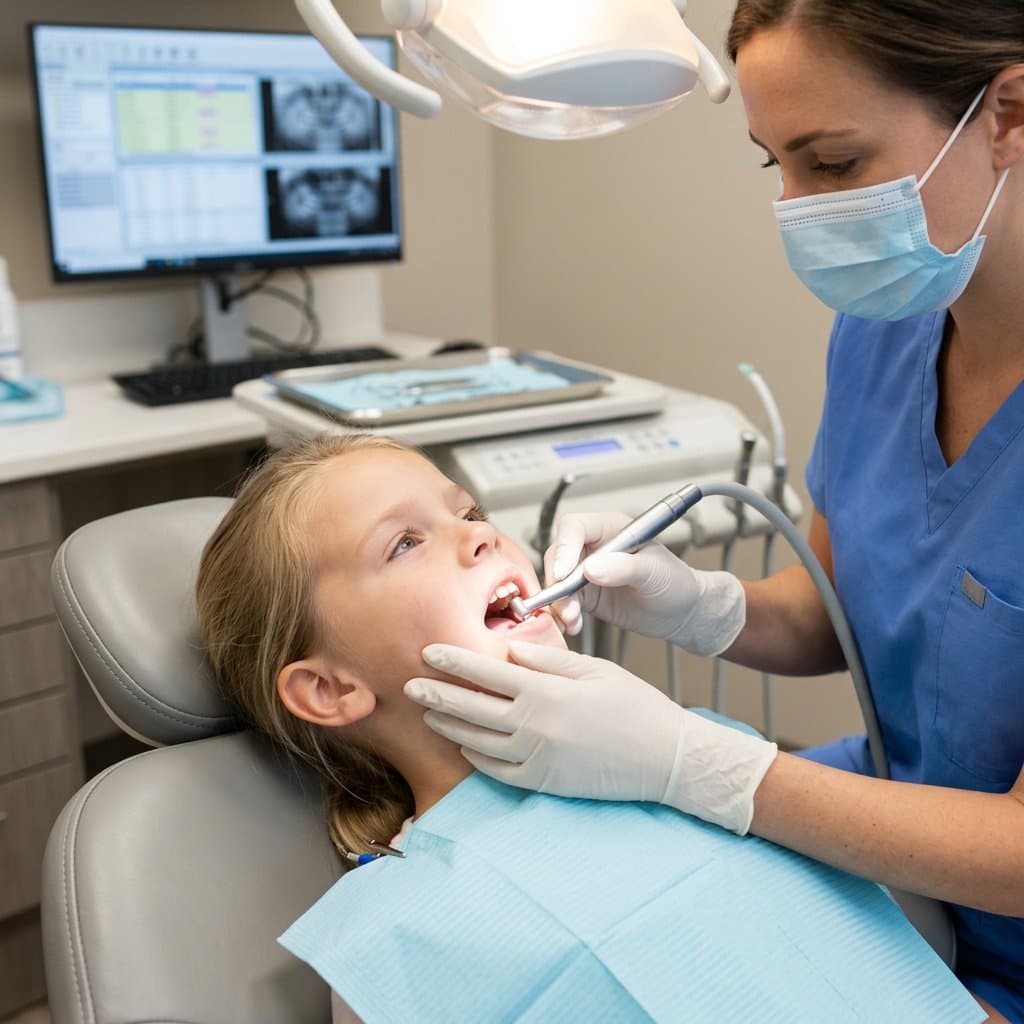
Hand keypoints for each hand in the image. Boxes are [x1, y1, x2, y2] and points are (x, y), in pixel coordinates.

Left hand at [405, 641, 777, 833]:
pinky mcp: (543, 783)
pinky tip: (464, 744)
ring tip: (428, 713)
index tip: (428, 651)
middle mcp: (535, 726)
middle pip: (471, 708)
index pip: (486, 672)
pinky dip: (475, 756)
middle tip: (408, 685)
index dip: (454, 660)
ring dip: (449, 725)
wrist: (665, 757)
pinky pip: (496, 771)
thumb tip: (510, 647)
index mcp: (547, 692)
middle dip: (436, 694)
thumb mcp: (595, 670)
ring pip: (477, 741)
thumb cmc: (635, 705)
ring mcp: (537, 758)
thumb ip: (548, 660)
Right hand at [546, 512, 746, 656]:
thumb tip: (591, 569)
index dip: (565, 547)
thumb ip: (624, 568)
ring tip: (572, 620)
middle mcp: (594, 547)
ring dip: (559, 602)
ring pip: (557, 581)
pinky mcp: (585, 595)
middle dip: (557, 581)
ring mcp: (586, 571)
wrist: (681, 612)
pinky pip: (564, 601)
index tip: (564, 574)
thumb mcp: (654, 572)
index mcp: (610, 528)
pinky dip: (563, 615)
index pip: (575, 527)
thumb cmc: (674, 582)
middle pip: (558, 555)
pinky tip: (574, 626)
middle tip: (565, 604)